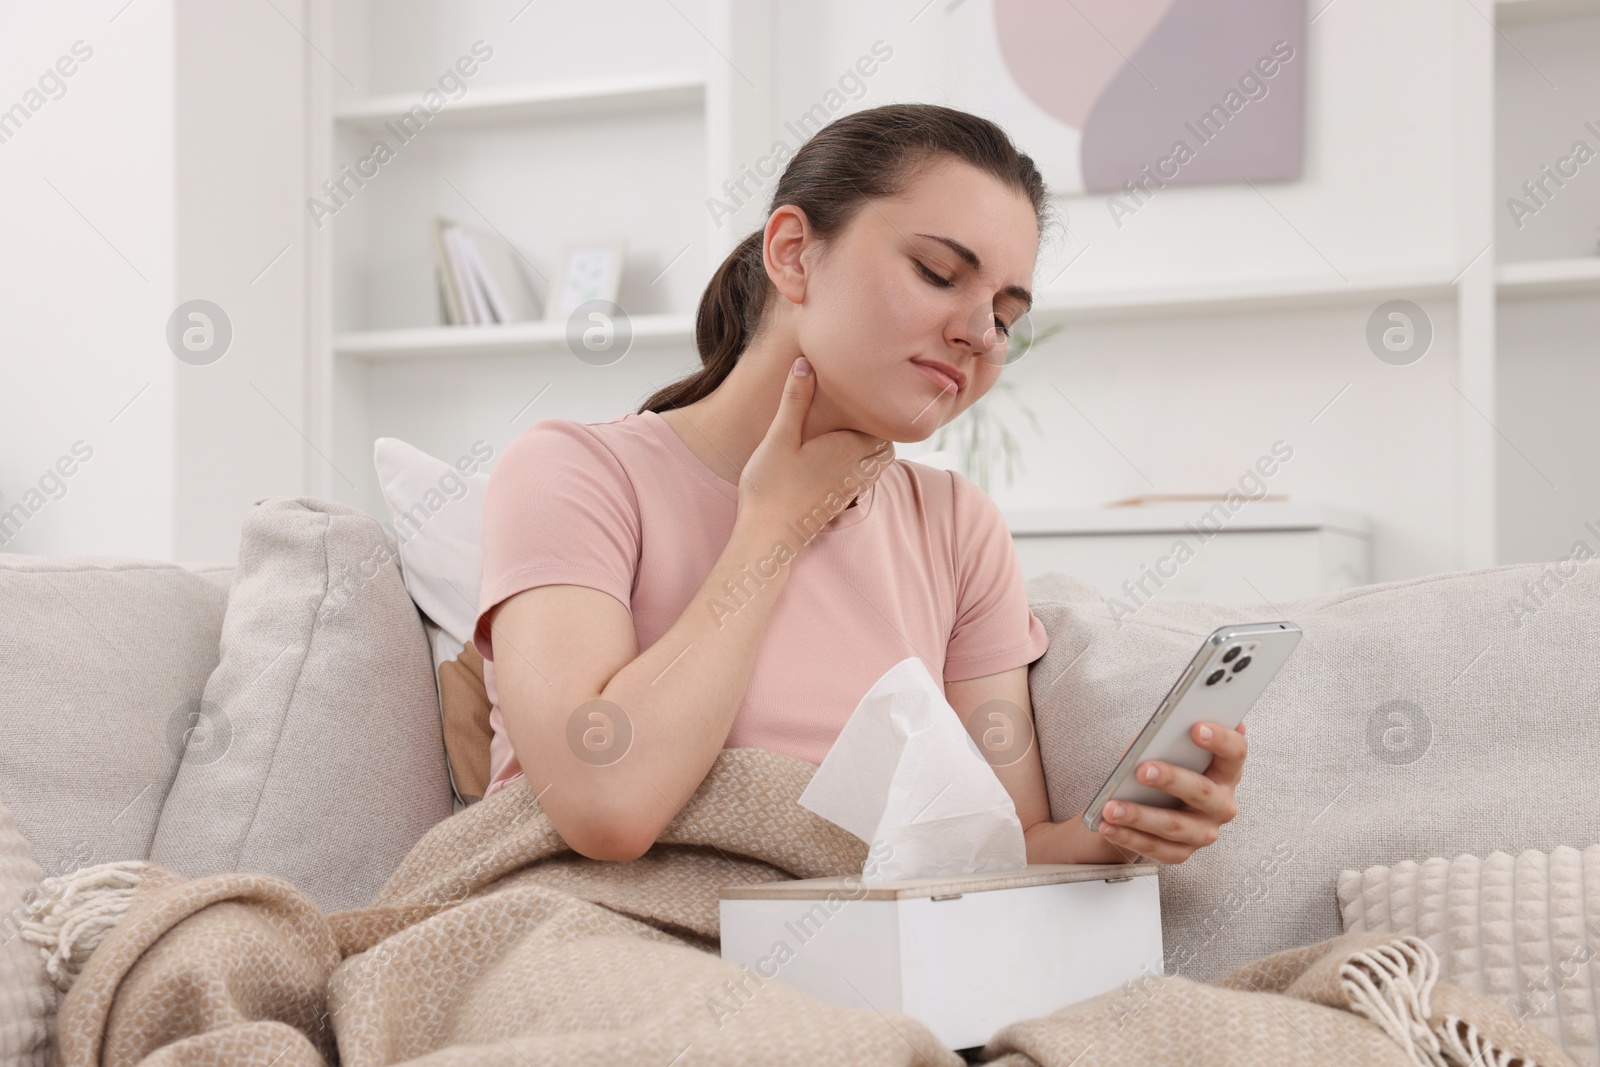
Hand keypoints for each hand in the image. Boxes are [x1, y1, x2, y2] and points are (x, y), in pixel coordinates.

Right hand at [738, 356, 893, 540]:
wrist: (767, 537)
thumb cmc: (771, 485)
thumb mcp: (780, 436)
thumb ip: (795, 400)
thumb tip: (806, 363)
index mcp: (850, 450)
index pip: (884, 426)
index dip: (879, 411)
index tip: (868, 394)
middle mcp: (858, 471)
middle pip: (886, 448)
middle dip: (878, 431)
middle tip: (860, 412)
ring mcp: (849, 491)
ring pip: (876, 467)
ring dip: (870, 451)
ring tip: (849, 434)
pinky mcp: (838, 505)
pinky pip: (862, 482)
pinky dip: (859, 469)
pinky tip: (835, 461)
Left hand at [1094, 721, 1245, 864]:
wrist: (1147, 802)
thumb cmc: (1160, 764)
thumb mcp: (1163, 746)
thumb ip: (1164, 739)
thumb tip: (1150, 739)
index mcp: (1226, 771)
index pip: (1235, 752)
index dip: (1221, 739)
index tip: (1196, 728)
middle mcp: (1222, 804)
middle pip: (1202, 792)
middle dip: (1171, 780)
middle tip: (1141, 770)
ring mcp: (1204, 831)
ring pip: (1174, 826)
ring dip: (1140, 816)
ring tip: (1111, 807)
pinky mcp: (1183, 852)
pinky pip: (1157, 848)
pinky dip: (1129, 837)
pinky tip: (1108, 826)